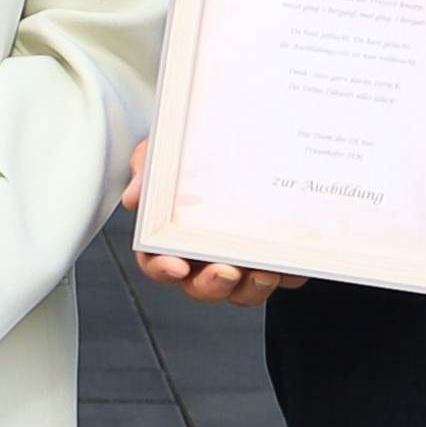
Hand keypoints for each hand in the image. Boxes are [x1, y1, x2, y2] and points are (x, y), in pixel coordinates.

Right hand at [122, 137, 305, 308]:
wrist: (247, 136)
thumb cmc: (196, 152)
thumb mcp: (164, 152)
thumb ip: (146, 170)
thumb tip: (134, 195)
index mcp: (171, 236)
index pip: (157, 262)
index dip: (163, 269)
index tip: (175, 265)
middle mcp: (205, 255)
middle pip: (202, 286)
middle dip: (212, 285)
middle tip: (225, 272)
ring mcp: (240, 260)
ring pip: (243, 290)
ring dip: (252, 288)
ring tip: (264, 270)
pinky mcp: (276, 259)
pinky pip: (284, 278)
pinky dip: (289, 274)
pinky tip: (291, 261)